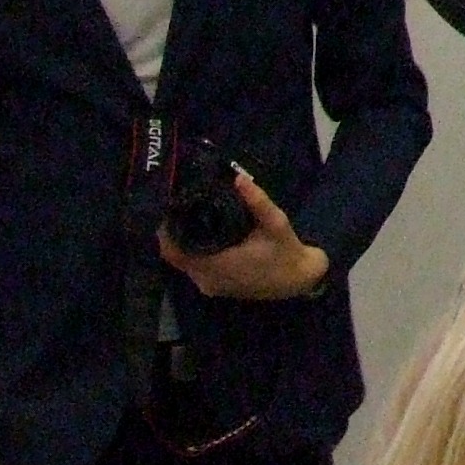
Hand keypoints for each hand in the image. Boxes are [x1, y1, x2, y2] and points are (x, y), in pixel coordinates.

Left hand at [161, 169, 330, 301]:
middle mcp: (206, 278)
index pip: (173, 250)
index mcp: (215, 264)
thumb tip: (238, 177)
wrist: (298, 281)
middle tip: (180, 206)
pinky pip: (193, 269)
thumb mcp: (275, 223)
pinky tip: (202, 235)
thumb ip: (257, 201)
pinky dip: (192, 254)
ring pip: (182, 263)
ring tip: (189, 217)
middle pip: (173, 256)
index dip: (166, 230)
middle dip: (173, 233)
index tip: (171, 207)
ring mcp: (209, 286)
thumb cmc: (285, 252)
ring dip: (182, 244)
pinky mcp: (215, 288)